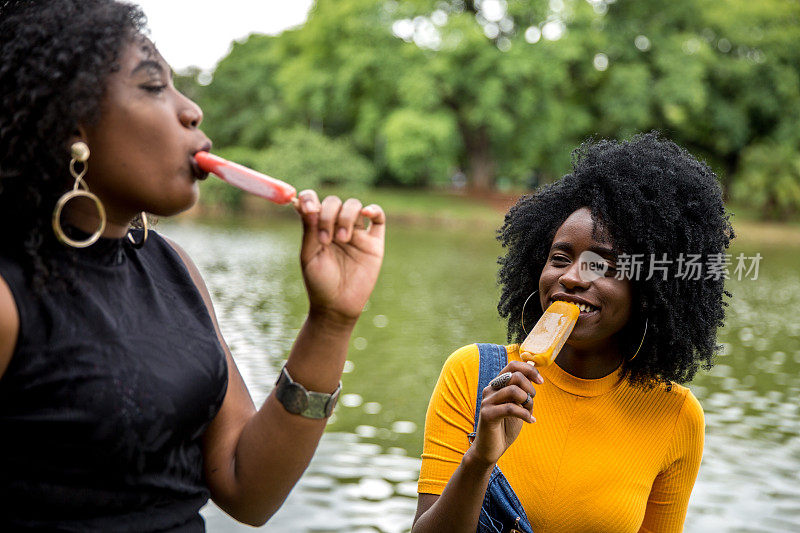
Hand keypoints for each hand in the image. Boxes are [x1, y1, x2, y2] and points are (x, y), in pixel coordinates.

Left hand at [294, 190, 384, 322]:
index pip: (313, 201)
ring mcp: (356, 233)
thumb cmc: (319, 283)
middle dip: (329, 215)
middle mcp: (336, 226)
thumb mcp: (309, 256)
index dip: (310, 198)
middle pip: (334, 202)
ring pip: (354, 206)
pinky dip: (373, 210)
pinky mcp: (373, 242)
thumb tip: (307, 203)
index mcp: (317, 228)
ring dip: (346, 217)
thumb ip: (310, 229)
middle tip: (326, 240)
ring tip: (342, 239)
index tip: (307, 208)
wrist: (337, 306)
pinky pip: (378, 218)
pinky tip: (366, 213)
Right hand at [471, 361, 542, 464]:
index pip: (513, 365)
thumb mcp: (518, 404)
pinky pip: (511, 408)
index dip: (530, 370)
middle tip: (532, 403)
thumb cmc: (505, 426)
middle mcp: (490, 389)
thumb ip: (523, 389)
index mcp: (497, 384)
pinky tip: (531, 421)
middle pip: (515, 376)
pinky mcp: (487, 414)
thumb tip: (532, 368)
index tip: (541, 382)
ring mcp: (487, 401)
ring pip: (514, 390)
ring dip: (528, 402)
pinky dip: (525, 415)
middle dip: (530, 389)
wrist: (491, 449)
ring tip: (529, 413)